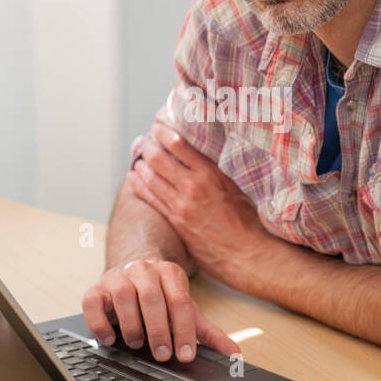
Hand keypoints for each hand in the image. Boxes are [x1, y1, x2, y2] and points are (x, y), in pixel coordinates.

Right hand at [81, 256, 235, 362]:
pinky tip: (109, 338)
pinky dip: (99, 322)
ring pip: (123, 295)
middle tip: (162, 354)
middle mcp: (143, 270)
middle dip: (158, 329)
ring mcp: (118, 277)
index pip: (180, 301)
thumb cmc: (162, 297)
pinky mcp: (96, 288)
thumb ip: (208, 332)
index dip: (184, 330)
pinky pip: (93, 302)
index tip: (185, 355)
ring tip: (136, 343)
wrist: (133, 273)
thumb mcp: (186, 311)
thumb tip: (234, 354)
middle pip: (151, 297)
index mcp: (170, 273)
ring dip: (131, 323)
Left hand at [128, 122, 268, 285]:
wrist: (247, 254)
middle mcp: (192, 187)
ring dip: (141, 165)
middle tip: (147, 142)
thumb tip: (199, 159)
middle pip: (158, 159)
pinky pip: (150, 198)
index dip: (163, 132)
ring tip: (139, 158)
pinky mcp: (175, 222)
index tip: (158, 127)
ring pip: (150, 178)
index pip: (179, 144)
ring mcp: (181, 205)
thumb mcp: (235, 188)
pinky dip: (139, 185)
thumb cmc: (247, 221)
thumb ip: (214, 173)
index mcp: (210, 174)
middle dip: (149, 147)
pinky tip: (133, 178)